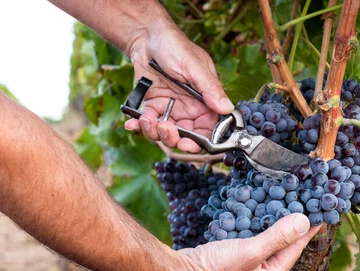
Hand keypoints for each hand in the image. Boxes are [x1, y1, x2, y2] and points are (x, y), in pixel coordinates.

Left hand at [124, 24, 233, 152]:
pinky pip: (147, 123)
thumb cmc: (175, 47)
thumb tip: (226, 108)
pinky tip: (133, 123)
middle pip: (185, 137)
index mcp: (204, 101)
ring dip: (154, 132)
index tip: (187, 143)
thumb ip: (210, 89)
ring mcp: (169, 109)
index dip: (199, 142)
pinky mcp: (152, 106)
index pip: (207, 129)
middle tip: (164, 128)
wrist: (147, 37)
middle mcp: (188, 109)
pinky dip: (139, 126)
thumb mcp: (194, 67)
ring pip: (164, 134)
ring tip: (147, 119)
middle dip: (173, 138)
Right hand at [161, 214, 321, 270]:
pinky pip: (249, 242)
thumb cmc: (215, 269)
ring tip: (282, 205)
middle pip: (281, 248)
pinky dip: (254, 228)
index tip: (320, 212)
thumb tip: (304, 222)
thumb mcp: (250, 251)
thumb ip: (278, 237)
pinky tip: (253, 215)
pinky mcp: (230, 262)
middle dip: (292, 227)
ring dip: (272, 225)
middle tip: (303, 204)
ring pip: (264, 244)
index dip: (307, 230)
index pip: (294, 250)